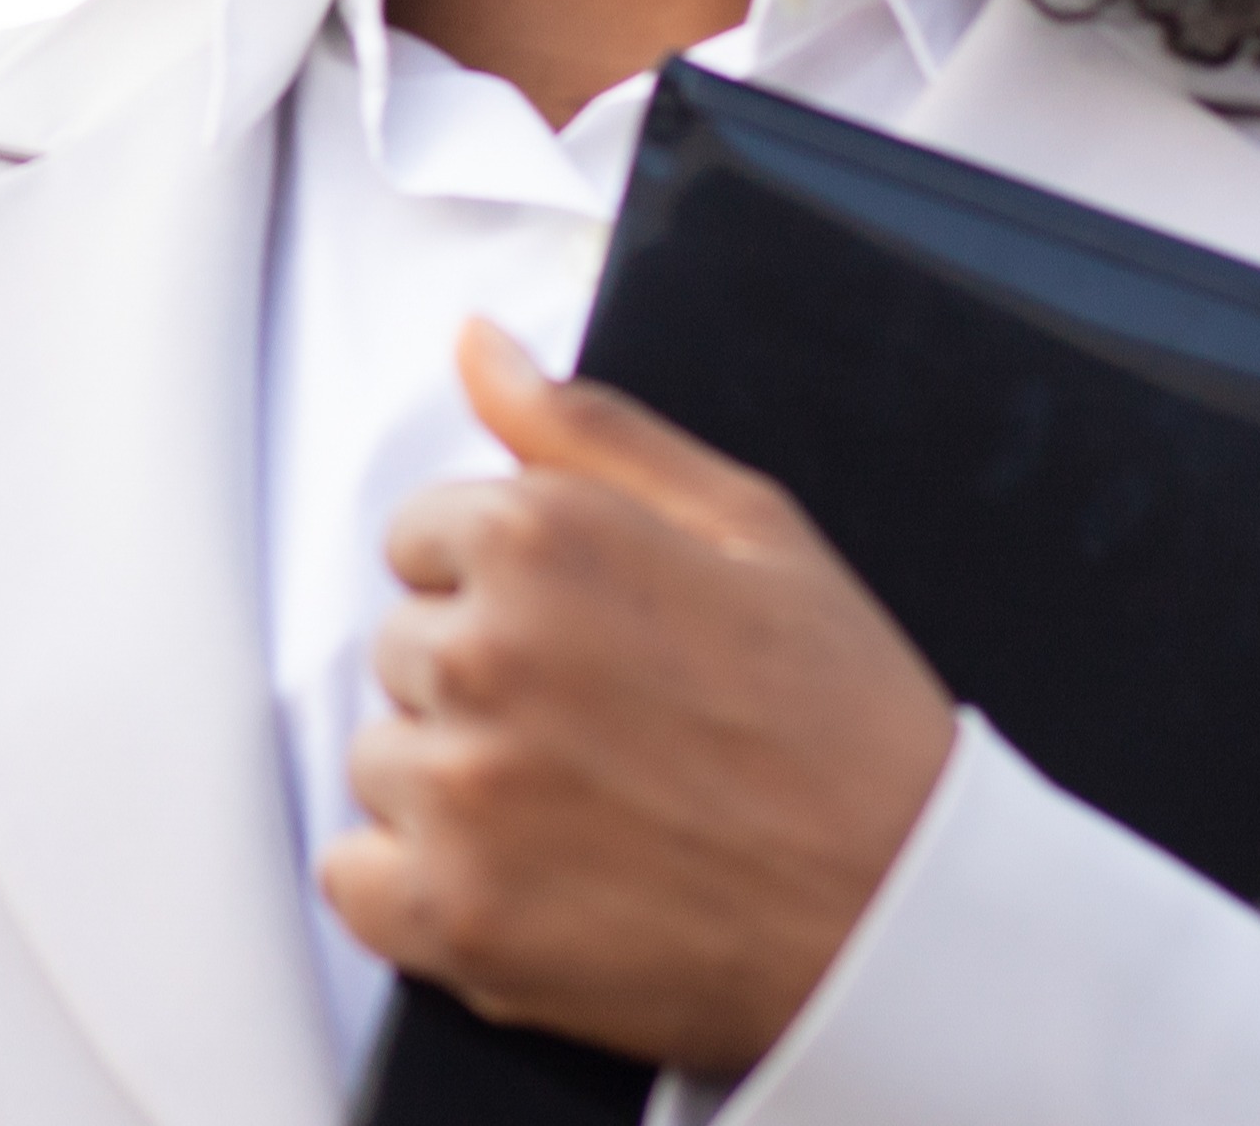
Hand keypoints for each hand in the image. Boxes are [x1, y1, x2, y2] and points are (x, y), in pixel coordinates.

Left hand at [317, 320, 955, 1076]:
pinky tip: (520, 885)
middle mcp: (481, 651)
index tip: (585, 645)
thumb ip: (589, 428)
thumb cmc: (842, 722)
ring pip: (380, 762)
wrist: (907, 916)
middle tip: (605, 736)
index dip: (504, 593)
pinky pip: (352, 879)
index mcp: (541, 538)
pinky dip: (414, 890)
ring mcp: (461, 788)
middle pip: (400, 650)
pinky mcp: (452, 913)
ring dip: (454, 789)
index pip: (421, 538)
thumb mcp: (748, 527)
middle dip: (482, 686)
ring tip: (585, 814)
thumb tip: (476, 344)